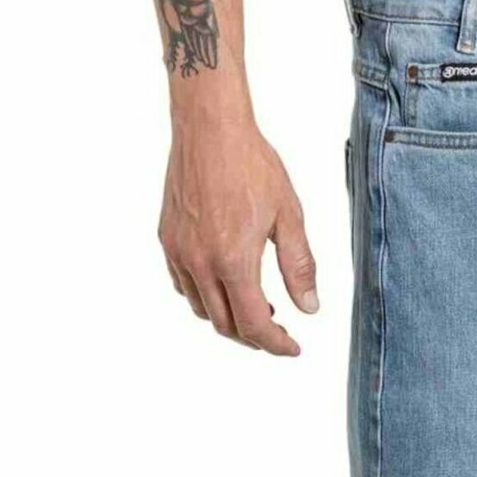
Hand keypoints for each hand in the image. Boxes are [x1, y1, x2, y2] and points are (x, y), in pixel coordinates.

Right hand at [159, 110, 317, 354]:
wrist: (210, 127)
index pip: (254, 324)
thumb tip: (309, 308)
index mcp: (233, 261)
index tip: (292, 348)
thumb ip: (300, 266)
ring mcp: (179, 252)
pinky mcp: (167, 239)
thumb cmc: (253, 165)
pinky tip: (224, 284)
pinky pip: (183, 285)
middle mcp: (200, 263)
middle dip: (253, 337)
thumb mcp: (289, 216)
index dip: (275, 344)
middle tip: (277, 333)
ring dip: (228, 318)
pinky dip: (205, 297)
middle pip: (225, 325)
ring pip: (201, 309)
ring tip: (256, 307)